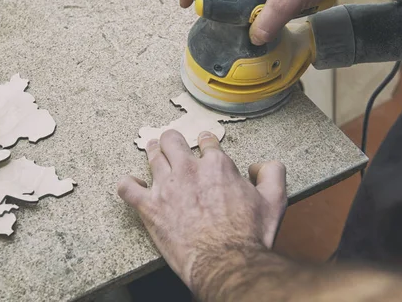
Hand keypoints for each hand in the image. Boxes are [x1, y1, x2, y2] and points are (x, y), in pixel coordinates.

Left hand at [117, 129, 286, 290]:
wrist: (226, 261)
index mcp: (216, 165)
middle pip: (172, 141)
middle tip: (171, 143)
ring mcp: (166, 187)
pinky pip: (128, 188)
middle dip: (172, 140)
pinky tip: (129, 184)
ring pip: (152, 157)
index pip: (206, 142)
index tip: (203, 145)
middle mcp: (189, 170)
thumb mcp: (274, 200)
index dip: (205, 142)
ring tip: (152, 149)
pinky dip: (126, 184)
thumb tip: (259, 165)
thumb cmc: (248, 235)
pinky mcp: (150, 207)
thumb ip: (272, 174)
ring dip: (152, 151)